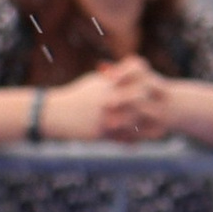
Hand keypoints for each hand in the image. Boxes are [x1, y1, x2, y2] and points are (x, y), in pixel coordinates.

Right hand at [46, 58, 169, 143]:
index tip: (152, 82)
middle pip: (141, 95)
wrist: (53, 114)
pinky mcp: (100, 132)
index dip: (147, 74)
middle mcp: (109, 97)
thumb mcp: (93, 82)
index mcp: (108, 82)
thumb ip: (114, 78)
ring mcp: (105, 115)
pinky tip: (139, 141)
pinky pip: (123, 137)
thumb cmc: (76, 96)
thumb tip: (133, 72)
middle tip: (159, 108)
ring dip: (146, 123)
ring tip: (157, 128)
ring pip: (136, 119)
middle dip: (151, 100)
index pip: (135, 70)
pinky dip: (133, 139)